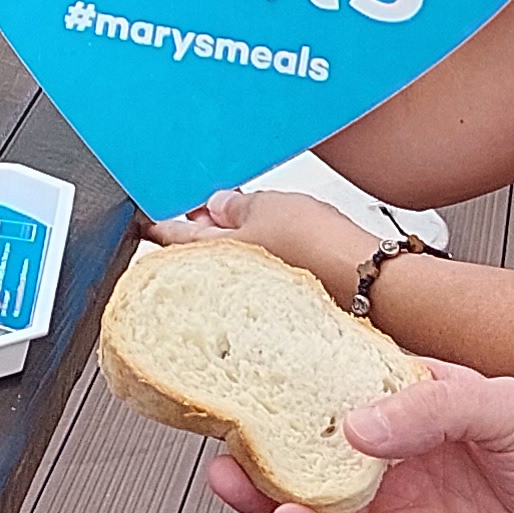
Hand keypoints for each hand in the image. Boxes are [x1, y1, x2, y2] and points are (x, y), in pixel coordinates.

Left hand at [153, 188, 384, 289]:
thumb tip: (217, 205)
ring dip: (230, 249)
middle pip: (197, 257)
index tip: (143, 220)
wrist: (369, 285)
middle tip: (204, 210)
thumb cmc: (322, 250)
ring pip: (228, 271)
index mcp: (212, 256)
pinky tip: (277, 251)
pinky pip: (257, 282)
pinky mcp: (282, 308)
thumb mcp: (271, 206)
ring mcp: (254, 299)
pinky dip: (258, 264)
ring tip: (247, 223)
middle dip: (197, 233)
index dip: (155, 223)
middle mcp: (227, 286)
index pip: (169, 237)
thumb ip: (237, 204)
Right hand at [211, 364, 513, 512]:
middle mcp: (404, 455)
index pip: (353, 377)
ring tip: (227, 470)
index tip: (258, 350)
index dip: (306, 366)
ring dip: (267, 485)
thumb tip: (359, 423)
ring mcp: (399, 510)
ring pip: (315, 495)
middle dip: (267, 427)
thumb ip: (435, 407)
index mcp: (428, 403)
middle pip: (318, 438)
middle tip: (219, 412)